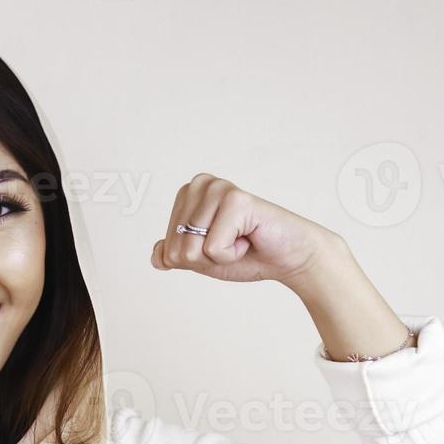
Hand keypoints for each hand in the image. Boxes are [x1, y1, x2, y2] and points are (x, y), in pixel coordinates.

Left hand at [150, 174, 339, 289]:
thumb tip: (157, 257)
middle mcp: (200, 184)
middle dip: (205, 258)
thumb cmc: (247, 255)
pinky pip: (213, 249)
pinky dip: (232, 254)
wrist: (287, 259)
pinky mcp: (236, 200)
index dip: (195, 259)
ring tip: (241, 238)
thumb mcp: (201, 259)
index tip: (220, 244)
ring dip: (220, 256)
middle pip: (176, 248)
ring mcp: (218, 189)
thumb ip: (175, 255)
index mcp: (188, 194)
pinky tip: (249, 238)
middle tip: (233, 243)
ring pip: (191, 250)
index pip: (167, 247)